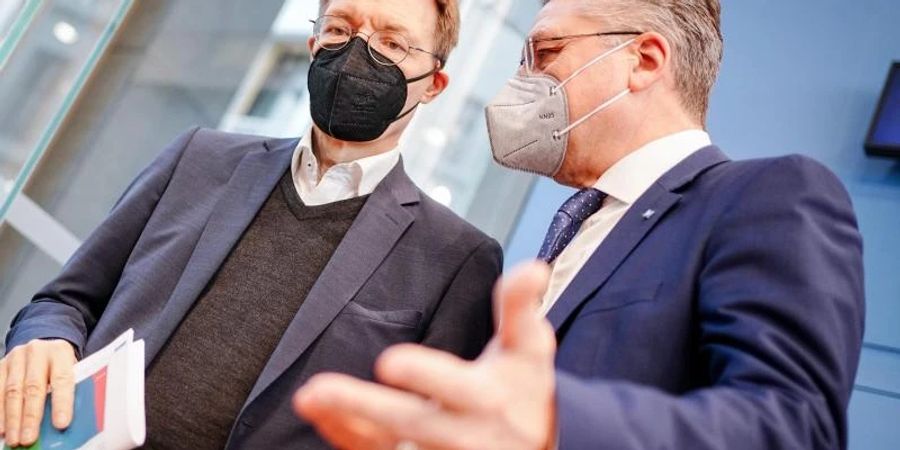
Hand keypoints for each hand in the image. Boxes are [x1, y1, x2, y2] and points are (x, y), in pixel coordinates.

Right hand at [0, 339, 75, 446]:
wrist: (43, 348)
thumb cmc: (59, 366)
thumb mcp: (71, 371)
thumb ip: (70, 391)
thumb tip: (63, 422)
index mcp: (60, 352)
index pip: (62, 379)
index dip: (61, 403)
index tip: (61, 424)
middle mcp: (37, 351)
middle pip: (33, 387)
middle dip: (31, 416)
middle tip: (29, 438)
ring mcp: (16, 358)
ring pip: (11, 391)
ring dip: (11, 418)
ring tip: (14, 438)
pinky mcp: (1, 365)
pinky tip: (1, 428)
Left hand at [294, 261, 556, 449]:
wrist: (538, 445)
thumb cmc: (525, 388)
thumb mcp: (531, 348)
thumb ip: (520, 306)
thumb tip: (534, 268)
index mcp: (486, 397)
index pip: (453, 388)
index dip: (424, 375)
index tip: (388, 362)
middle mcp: (460, 433)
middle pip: (407, 421)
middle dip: (363, 406)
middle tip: (319, 389)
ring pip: (386, 444)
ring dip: (345, 423)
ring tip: (309, 397)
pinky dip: (347, 434)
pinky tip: (321, 413)